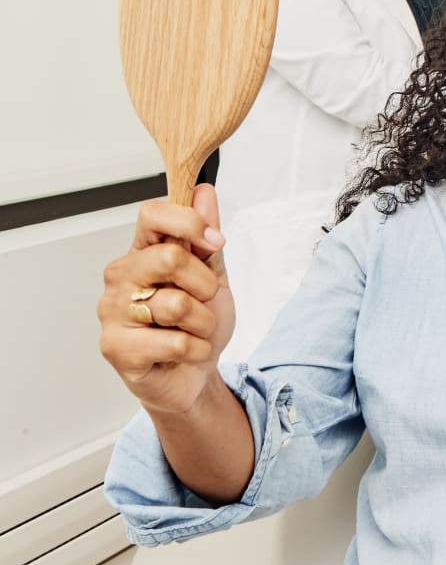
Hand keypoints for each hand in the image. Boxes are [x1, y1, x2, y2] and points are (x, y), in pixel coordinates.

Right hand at [98, 184, 234, 415]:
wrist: (196, 372)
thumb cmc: (198, 322)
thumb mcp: (214, 273)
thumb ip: (206, 235)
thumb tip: (203, 192)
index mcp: (142, 251)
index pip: (152, 214)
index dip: (189, 222)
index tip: (213, 241)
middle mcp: (121, 276)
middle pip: (171, 258)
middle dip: (205, 284)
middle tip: (204, 300)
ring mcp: (113, 311)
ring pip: (176, 304)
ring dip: (203, 322)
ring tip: (193, 330)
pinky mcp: (115, 347)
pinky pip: (174, 340)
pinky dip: (195, 348)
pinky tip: (184, 351)